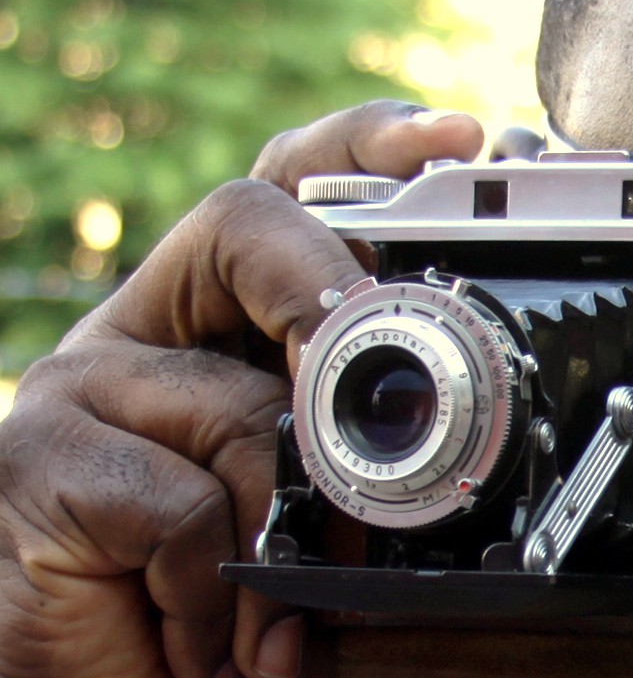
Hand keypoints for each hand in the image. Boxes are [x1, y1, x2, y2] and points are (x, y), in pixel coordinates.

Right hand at [0, 101, 482, 677]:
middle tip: (363, 361)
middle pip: (248, 221)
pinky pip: (179, 502)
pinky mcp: (38, 459)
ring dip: (283, 528)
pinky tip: (191, 627)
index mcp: (230, 315)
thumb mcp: (314, 505)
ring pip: (242, 402)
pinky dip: (211, 585)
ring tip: (269, 610)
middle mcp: (157, 324)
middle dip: (329, 287)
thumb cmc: (221, 590)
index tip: (457, 138)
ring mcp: (89, 381)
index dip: (371, 147)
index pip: (293, 189)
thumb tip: (450, 418)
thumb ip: (363, 449)